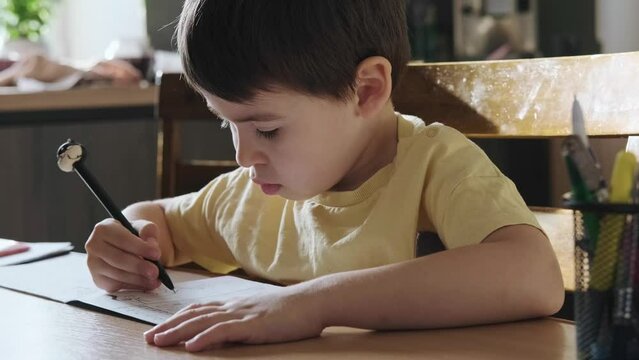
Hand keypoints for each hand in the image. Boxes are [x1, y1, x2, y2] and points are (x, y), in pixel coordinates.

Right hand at [85, 218, 161, 291]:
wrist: (122, 246)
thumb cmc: (132, 235)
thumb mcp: (141, 227)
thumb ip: (148, 230)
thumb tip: (151, 244)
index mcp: (103, 229)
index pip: (122, 239)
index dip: (140, 247)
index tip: (156, 254)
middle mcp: (94, 246)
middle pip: (118, 259)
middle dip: (139, 266)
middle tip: (156, 271)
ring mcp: (94, 264)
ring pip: (116, 274)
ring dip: (138, 279)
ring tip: (154, 280)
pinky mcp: (98, 279)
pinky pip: (115, 285)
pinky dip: (133, 286)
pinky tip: (146, 284)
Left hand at [144, 287, 324, 351]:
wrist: (313, 301)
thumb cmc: (292, 310)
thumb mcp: (263, 313)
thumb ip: (243, 319)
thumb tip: (228, 331)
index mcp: (236, 304)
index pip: (199, 309)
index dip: (177, 318)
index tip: (159, 327)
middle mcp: (234, 306)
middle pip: (194, 315)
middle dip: (169, 326)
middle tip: (148, 337)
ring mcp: (242, 315)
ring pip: (202, 322)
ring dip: (178, 332)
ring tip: (159, 341)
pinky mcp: (253, 325)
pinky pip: (224, 331)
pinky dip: (204, 338)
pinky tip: (191, 345)